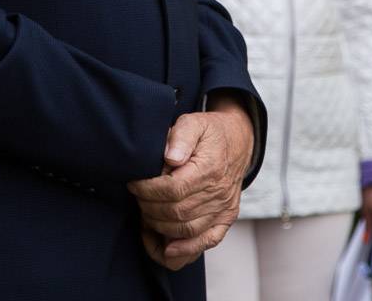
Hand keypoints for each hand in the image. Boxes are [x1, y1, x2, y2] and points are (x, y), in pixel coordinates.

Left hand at [127, 101, 253, 270]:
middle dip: (149, 208)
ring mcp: (224, 209)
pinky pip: (207, 241)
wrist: (237, 142)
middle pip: (177, 212)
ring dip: (160, 226)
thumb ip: (180, 136)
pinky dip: (186, 249)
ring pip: (187, 230)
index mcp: (210, 168)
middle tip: (137, 198)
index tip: (134, 185)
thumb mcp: (194, 122)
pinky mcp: (226, 219)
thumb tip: (170, 158)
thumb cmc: (210, 132)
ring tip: (146, 214)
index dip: (148, 191)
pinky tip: (168, 248)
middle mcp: (219, 193)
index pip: (173, 189)